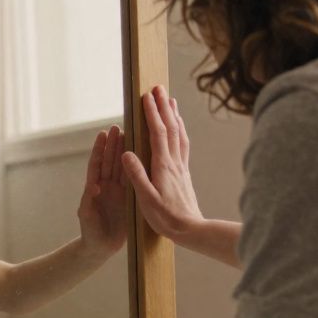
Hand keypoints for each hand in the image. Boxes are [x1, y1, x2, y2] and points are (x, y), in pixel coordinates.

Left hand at [78, 124, 128, 256]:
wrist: (101, 247)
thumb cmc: (90, 232)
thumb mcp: (86, 215)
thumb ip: (88, 200)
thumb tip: (94, 186)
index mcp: (95, 187)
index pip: (97, 164)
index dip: (100, 149)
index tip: (103, 133)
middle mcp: (107, 186)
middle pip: (111, 160)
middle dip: (115, 144)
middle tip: (120, 126)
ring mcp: (119, 191)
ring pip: (123, 167)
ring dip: (127, 151)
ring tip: (132, 134)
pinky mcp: (130, 199)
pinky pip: (135, 180)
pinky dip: (138, 168)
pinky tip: (144, 155)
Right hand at [121, 85, 204, 241]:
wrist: (191, 230)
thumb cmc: (166, 218)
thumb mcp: (146, 199)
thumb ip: (136, 176)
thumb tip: (126, 153)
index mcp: (163, 166)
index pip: (157, 133)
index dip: (152, 113)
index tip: (146, 97)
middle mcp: (174, 162)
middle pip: (170, 127)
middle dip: (163, 106)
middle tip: (158, 88)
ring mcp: (181, 166)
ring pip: (179, 134)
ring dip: (174, 115)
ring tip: (170, 100)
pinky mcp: (184, 173)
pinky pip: (183, 144)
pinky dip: (180, 130)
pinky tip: (178, 127)